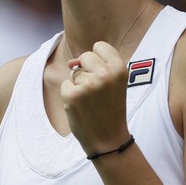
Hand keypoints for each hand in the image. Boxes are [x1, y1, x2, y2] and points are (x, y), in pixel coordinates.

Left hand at [60, 41, 130, 155]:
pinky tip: (81, 107)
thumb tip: (71, 62)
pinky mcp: (72, 95)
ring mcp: (88, 85)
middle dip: (87, 70)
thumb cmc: (110, 108)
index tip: (104, 76)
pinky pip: (65, 85)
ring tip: (91, 102)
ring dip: (79, 85)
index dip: (98, 60)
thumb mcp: (114, 82)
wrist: (108, 140)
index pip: (100, 45)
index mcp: (119, 68)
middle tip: (97, 92)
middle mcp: (105, 74)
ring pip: (74, 72)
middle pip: (85, 56)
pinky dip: (70, 95)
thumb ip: (98, 65)